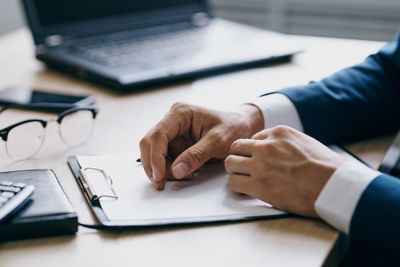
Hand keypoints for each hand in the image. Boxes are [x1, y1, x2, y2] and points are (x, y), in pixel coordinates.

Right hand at [140, 102, 263, 189]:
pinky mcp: (177, 143)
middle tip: (161, 183)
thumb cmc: (233, 126)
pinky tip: (185, 172)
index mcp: (180, 113)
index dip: (155, 156)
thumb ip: (196, 155)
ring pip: (155, 153)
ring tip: (185, 175)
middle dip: (154, 165)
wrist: (243, 125)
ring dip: (163, 168)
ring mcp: (173, 132)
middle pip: (150, 143)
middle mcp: (172, 121)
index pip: (158, 134)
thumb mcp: (218, 141)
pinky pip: (165, 158)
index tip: (159, 175)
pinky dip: (170, 169)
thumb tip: (176, 170)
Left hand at [224, 126, 346, 216]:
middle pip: (236, 148)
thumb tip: (273, 150)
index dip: (253, 151)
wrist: (335, 186)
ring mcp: (260, 165)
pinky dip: (238, 187)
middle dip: (239, 158)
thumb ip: (284, 144)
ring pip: (231, 164)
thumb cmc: (326, 168)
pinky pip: (234, 183)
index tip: (256, 160)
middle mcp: (266, 146)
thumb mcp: (304, 142)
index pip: (252, 138)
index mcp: (279, 132)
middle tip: (244, 168)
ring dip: (236, 172)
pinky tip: (247, 191)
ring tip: (245, 180)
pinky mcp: (259, 186)